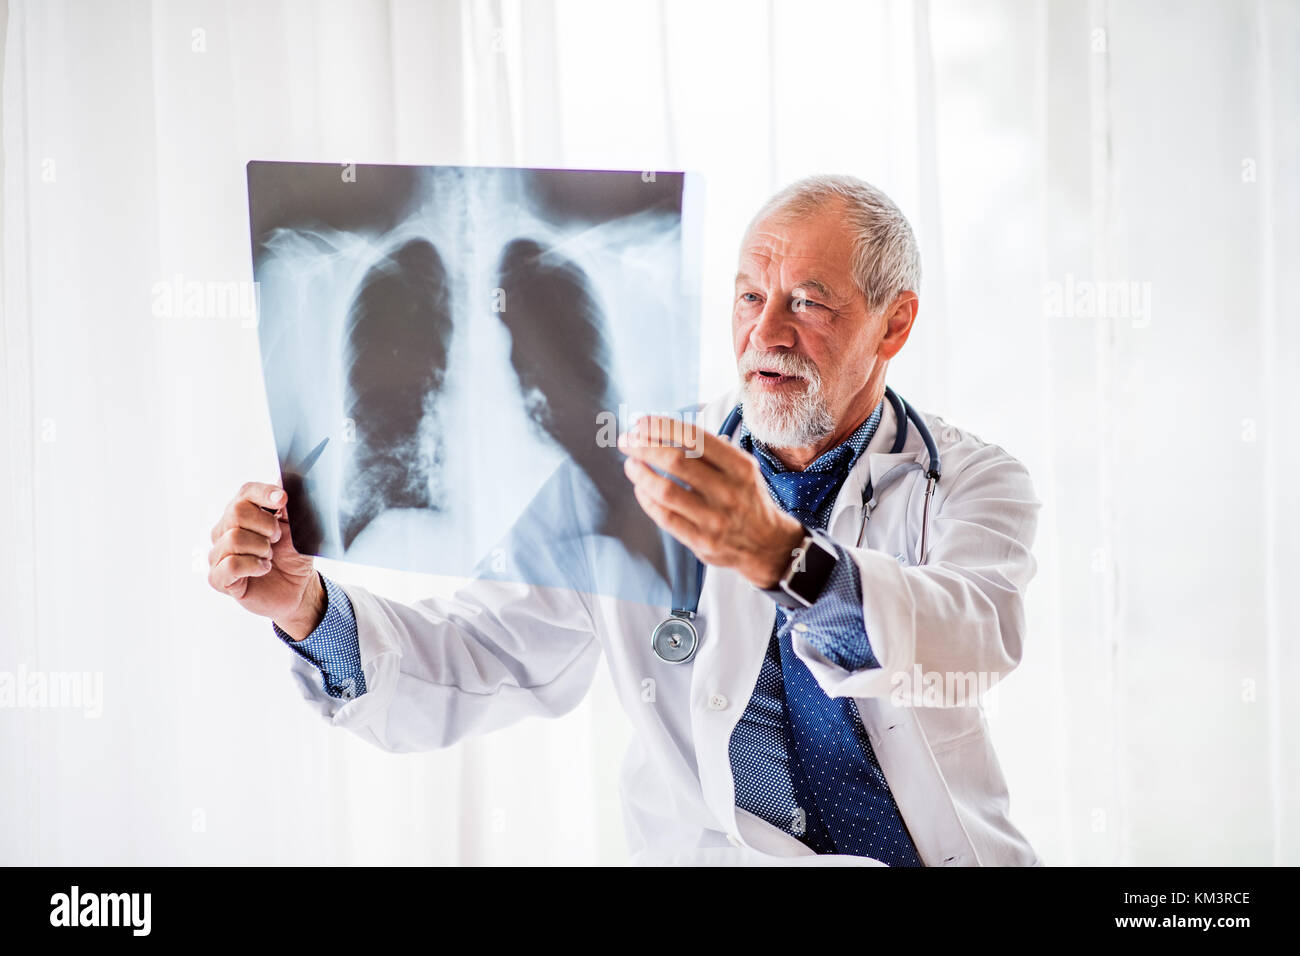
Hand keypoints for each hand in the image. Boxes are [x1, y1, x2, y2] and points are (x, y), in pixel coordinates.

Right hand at [208, 481, 323, 638]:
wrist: (298, 587)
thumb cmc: (292, 555)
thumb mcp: (295, 526)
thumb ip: (286, 503)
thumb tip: (284, 476)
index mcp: (241, 513)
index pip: (245, 492)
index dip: (264, 493)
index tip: (283, 499)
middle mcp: (224, 530)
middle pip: (237, 513)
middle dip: (266, 526)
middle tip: (276, 538)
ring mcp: (218, 554)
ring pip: (234, 539)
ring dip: (261, 549)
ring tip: (270, 556)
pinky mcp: (218, 578)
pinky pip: (231, 564)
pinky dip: (254, 566)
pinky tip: (263, 568)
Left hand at [619, 415, 805, 588]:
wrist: (767, 544)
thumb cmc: (745, 497)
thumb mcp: (741, 468)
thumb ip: (709, 450)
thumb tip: (660, 428)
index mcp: (740, 467)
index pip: (695, 438)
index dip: (663, 427)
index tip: (642, 422)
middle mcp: (729, 492)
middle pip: (676, 461)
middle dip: (644, 446)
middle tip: (627, 440)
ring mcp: (714, 519)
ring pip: (665, 490)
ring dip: (640, 472)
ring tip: (631, 463)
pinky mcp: (701, 542)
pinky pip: (664, 517)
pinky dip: (646, 499)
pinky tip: (641, 488)